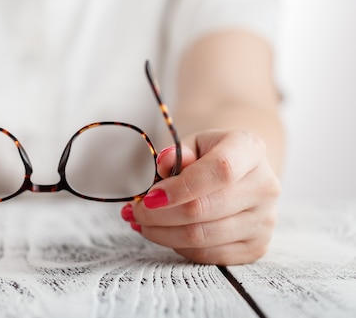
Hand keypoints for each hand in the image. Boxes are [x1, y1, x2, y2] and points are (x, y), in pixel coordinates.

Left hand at [120, 129, 280, 264]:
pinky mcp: (256, 246)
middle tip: (134, 211)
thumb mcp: (192, 143)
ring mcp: (264, 219)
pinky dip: (178, 247)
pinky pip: (208, 255)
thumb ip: (177, 152)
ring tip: (142, 222)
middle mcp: (265, 185)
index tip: (150, 196)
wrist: (238, 171)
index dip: (181, 187)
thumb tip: (164, 163)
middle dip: (159, 214)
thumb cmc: (208, 155)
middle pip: (205, 209)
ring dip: (162, 233)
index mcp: (249, 149)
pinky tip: (165, 233)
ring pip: (202, 237)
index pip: (220, 171)